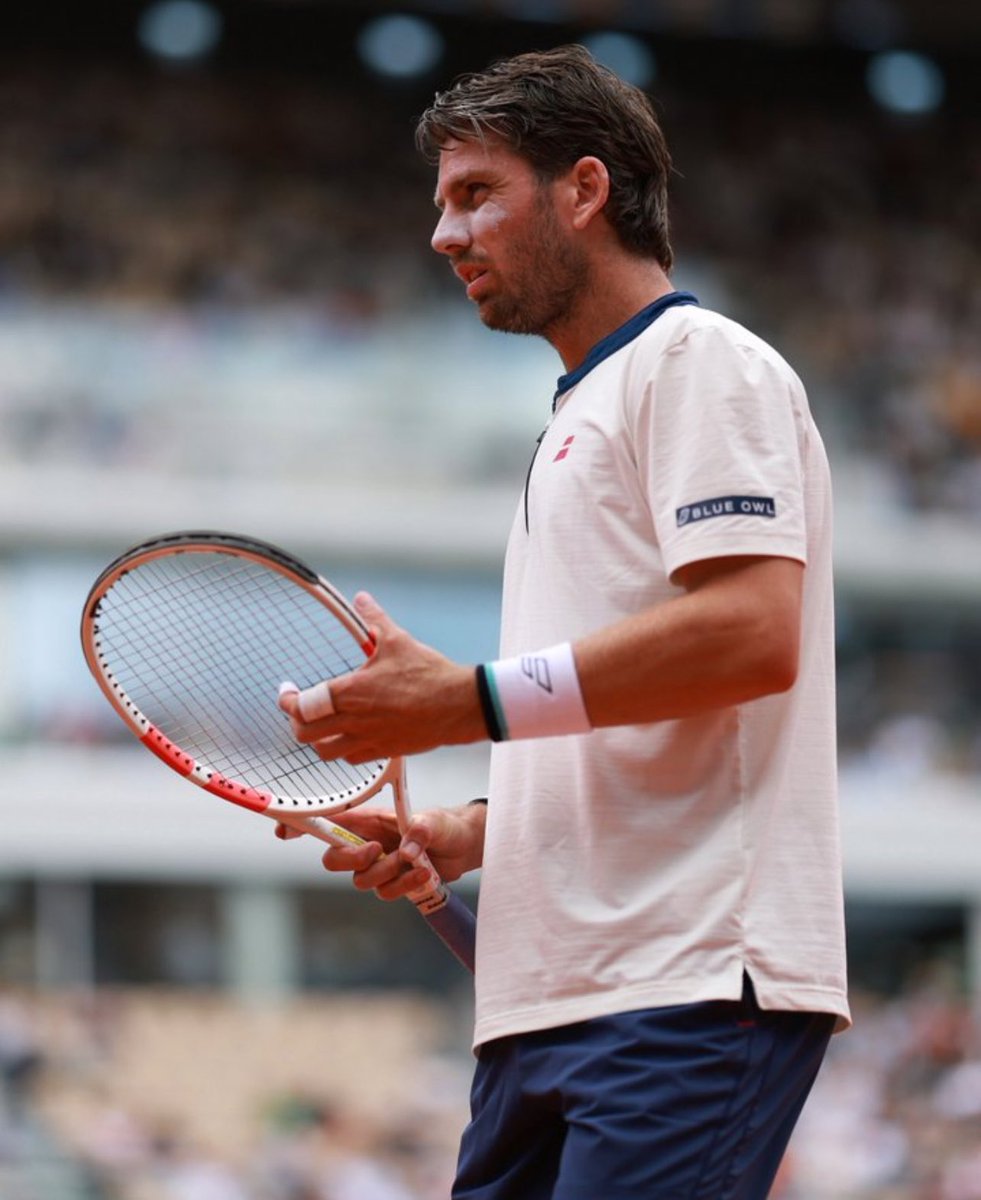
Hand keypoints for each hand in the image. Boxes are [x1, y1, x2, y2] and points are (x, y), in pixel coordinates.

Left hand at [277, 592, 484, 761]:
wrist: (458, 705)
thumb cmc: (428, 673)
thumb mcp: (398, 640)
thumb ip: (374, 619)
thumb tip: (362, 599)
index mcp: (351, 691)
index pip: (303, 704)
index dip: (287, 700)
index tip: (286, 692)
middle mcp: (354, 719)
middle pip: (305, 733)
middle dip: (296, 721)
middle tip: (300, 709)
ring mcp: (369, 738)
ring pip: (325, 751)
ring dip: (317, 739)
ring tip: (320, 726)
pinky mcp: (385, 750)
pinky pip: (351, 758)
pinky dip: (343, 750)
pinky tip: (348, 736)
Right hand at [277, 803, 485, 900]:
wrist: (464, 847)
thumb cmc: (445, 824)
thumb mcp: (436, 820)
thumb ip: (421, 829)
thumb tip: (408, 849)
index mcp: (369, 820)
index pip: (329, 820)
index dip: (303, 826)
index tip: (284, 832)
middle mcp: (367, 842)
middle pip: (333, 859)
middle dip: (350, 859)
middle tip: (377, 852)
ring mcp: (378, 866)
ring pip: (360, 880)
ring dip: (388, 873)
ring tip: (416, 860)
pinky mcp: (392, 884)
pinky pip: (385, 893)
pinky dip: (404, 885)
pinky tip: (424, 874)